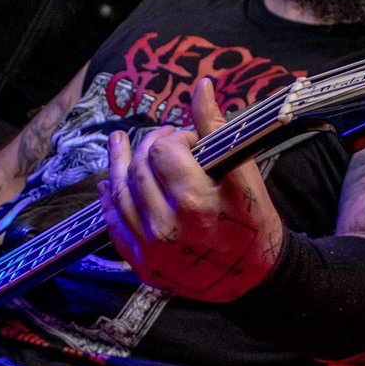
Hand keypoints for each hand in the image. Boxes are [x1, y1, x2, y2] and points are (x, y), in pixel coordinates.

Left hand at [98, 79, 284, 301]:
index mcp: (195, 202)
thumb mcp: (243, 174)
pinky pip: (114, 224)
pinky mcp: (142, 264)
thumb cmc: (254, 222)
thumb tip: (201, 87)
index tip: (190, 141)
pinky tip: (109, 183)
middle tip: (164, 140)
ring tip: (119, 143)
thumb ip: (216, 129)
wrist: (255, 278)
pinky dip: (109, 199)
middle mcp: (168, 227)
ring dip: (118, 163)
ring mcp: (151, 248)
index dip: (176, 138)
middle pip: (140, 169)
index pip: (164, 151)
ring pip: (120, 193)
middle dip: (150, 146)